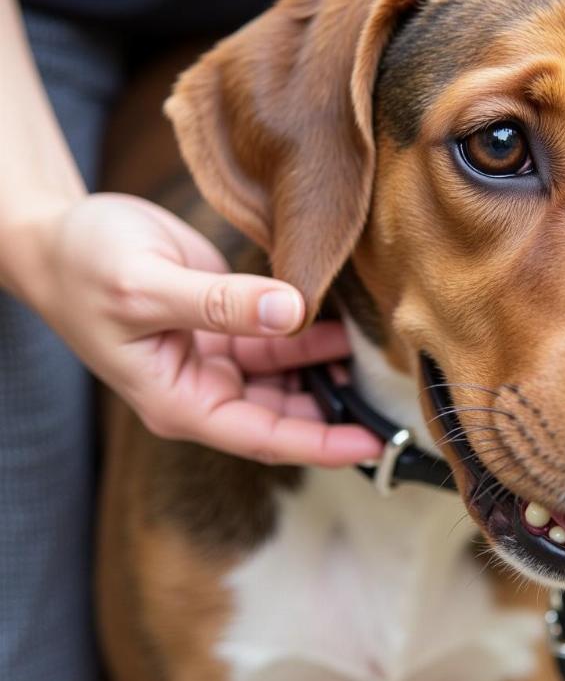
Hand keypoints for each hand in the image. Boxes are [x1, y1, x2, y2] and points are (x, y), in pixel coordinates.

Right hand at [30, 193, 382, 465]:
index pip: (264, 438)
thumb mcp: (147, 286)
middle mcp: (205, 389)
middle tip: (388, 391)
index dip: (320, 443)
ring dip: (327, 368)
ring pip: (287, 377)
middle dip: (334, 407)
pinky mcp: (228, 326)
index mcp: (181, 401)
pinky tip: (343, 323)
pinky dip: (310, 334)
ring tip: (373, 350)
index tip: (370, 441)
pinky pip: (279, 339)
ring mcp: (218, 359)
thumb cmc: (84, 267)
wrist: (60, 237)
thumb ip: (220, 303)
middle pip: (284, 414)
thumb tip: (291, 311)